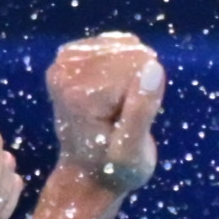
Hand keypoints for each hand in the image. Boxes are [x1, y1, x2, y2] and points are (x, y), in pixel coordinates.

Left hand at [42, 33, 163, 196]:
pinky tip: (114, 91)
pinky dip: (125, 66)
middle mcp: (64, 70)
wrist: (87, 174)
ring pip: (128, 46)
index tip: (126, 124)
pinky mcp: (71, 55)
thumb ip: (142, 111)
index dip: (145, 95)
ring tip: (117, 106)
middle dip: (137, 82)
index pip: (139, 66)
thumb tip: (153, 66)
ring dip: (132, 75)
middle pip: (132, 52)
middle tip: (121, 116)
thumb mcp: (132, 152)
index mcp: (78, 94)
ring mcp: (65, 60)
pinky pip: (118, 43)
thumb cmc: (113, 170)